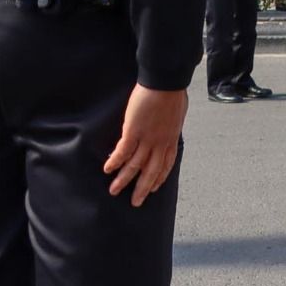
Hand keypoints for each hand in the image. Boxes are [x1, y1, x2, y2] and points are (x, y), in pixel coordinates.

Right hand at [103, 85, 186, 207]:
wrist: (166, 83)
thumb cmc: (173, 93)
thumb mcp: (177, 114)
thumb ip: (171, 124)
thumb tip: (169, 124)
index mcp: (171, 139)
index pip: (166, 164)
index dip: (159, 178)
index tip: (154, 188)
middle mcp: (160, 143)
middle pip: (151, 172)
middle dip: (142, 189)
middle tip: (135, 202)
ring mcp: (147, 139)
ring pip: (134, 165)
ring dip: (124, 179)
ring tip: (114, 191)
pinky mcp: (133, 131)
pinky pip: (123, 151)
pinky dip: (115, 162)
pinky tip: (107, 169)